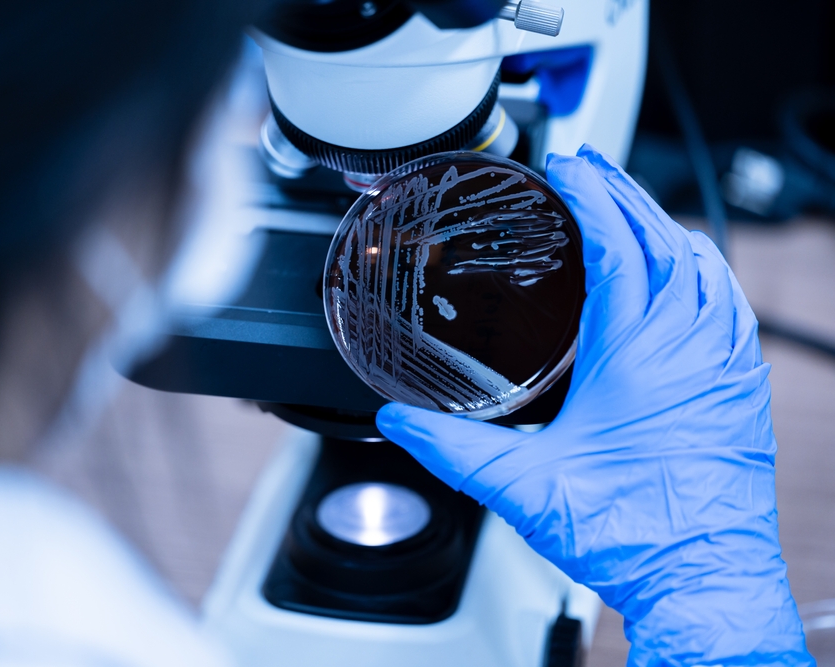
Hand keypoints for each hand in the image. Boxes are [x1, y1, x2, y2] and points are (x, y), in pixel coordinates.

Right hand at [376, 146, 812, 666]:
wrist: (701, 580)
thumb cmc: (631, 532)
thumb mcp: (520, 484)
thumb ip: (449, 446)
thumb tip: (397, 421)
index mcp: (641, 352)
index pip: (623, 242)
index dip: (593, 194)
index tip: (568, 166)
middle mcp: (692, 345)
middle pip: (666, 238)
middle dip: (625, 194)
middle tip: (590, 169)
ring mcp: (725, 364)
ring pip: (704, 266)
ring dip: (664, 227)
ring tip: (629, 208)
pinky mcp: (739, 388)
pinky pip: (728, 304)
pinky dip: (701, 270)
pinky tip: (686, 275)